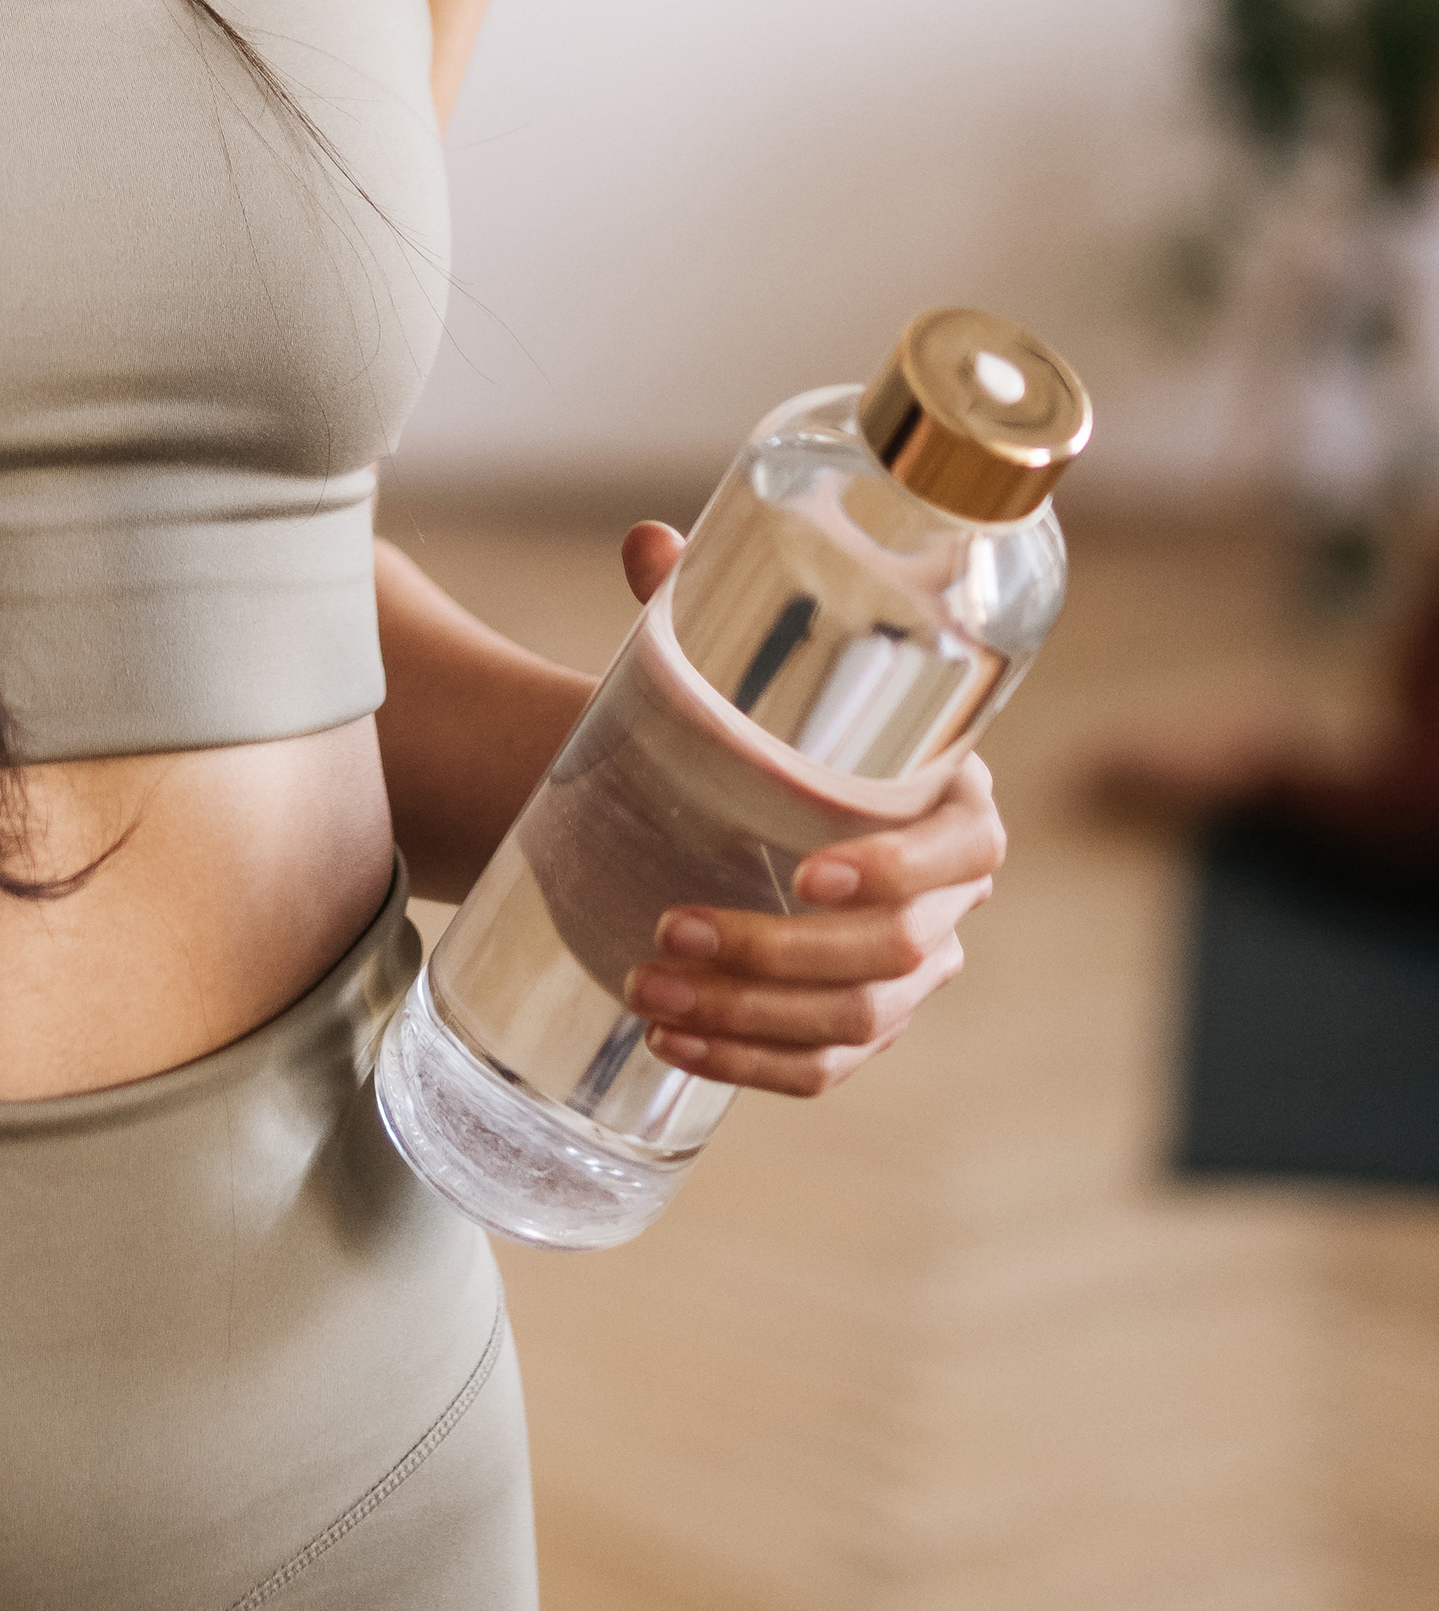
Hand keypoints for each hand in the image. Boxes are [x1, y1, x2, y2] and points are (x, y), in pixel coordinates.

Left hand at [612, 520, 1006, 1101]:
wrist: (756, 804)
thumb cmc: (765, 724)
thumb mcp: (736, 667)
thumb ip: (696, 604)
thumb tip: (647, 540)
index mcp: (951, 800)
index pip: (967, 850)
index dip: (901, 870)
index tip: (806, 869)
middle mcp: (948, 899)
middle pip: (899, 952)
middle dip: (780, 952)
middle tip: (668, 926)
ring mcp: (911, 974)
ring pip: (857, 1020)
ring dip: (748, 1017)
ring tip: (644, 988)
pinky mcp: (861, 1028)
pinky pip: (824, 1070)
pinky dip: (747, 1067)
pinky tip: (668, 1047)